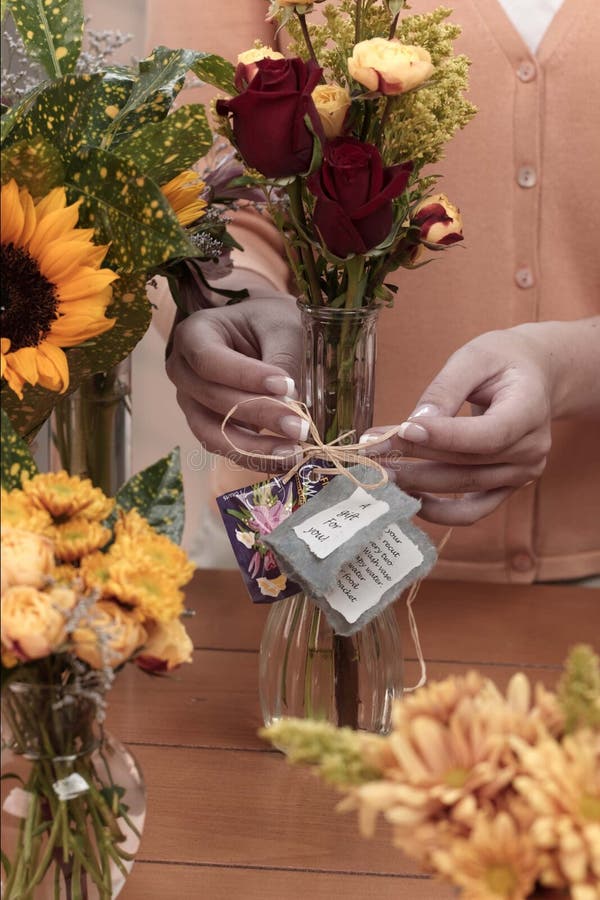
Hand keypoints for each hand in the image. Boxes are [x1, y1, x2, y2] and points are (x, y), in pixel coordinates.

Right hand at [166, 294, 306, 468]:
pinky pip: (225, 447)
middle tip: (300, 427)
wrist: (265, 333)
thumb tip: (289, 405)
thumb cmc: (271, 323)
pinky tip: (285, 460)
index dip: (245, 376)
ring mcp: (192, 402)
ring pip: (213, 433)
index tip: (287, 385)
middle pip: (213, 399)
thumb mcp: (281, 328)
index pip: (210, 360)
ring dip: (254, 448)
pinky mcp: (209, 426)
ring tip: (294, 452)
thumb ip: (282, 360)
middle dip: (260, 414)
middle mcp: (183, 371)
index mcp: (194, 334)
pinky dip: (255, 457)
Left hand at [361, 327, 556, 524]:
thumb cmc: (502, 361)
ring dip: (418, 483)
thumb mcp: (475, 357)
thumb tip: (416, 424)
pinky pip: (474, 510)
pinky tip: (410, 500)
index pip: (486, 435)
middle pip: (467, 462)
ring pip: (464, 485)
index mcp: (530, 410)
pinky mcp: (508, 488)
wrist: (536, 377)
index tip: (401, 430)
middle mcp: (531, 450)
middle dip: (414, 456)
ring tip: (379, 472)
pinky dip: (441, 512)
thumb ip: (446, 388)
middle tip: (371, 451)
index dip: (444, 437)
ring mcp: (522, 474)